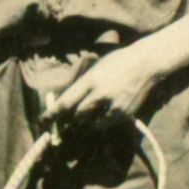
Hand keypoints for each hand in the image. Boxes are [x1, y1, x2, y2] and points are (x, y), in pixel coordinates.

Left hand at [46, 41, 161, 130]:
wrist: (145, 63)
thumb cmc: (118, 62)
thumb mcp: (95, 69)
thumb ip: (82, 85)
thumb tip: (66, 101)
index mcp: (89, 80)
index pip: (65, 102)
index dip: (51, 115)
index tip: (43, 121)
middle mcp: (99, 94)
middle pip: (76, 117)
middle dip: (67, 122)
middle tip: (62, 125)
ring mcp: (112, 105)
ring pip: (90, 125)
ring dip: (83, 125)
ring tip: (80, 122)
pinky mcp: (124, 113)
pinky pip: (106, 126)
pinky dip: (99, 125)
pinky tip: (99, 119)